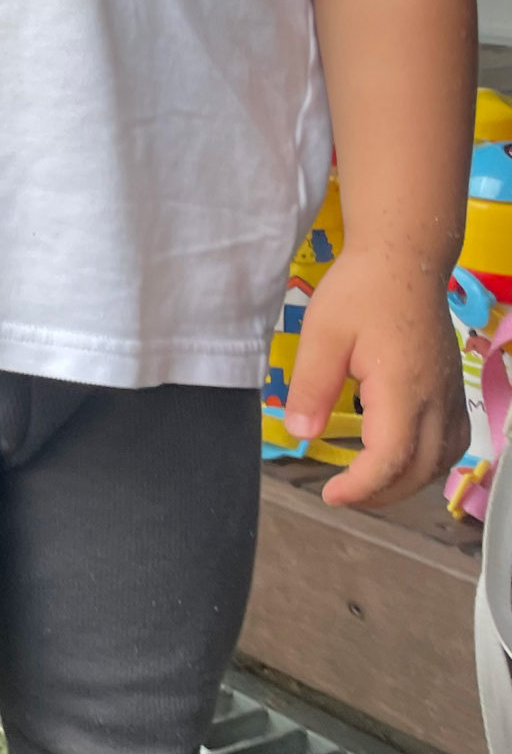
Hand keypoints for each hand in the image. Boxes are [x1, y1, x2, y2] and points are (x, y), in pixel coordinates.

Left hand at [285, 251, 467, 509]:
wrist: (404, 259)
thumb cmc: (361, 291)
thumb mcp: (323, 334)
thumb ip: (312, 386)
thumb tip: (300, 433)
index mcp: (403, 390)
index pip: (389, 459)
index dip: (361, 486)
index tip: (329, 494)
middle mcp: (436, 400)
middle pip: (419, 470)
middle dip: (380, 493)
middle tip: (341, 494)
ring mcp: (450, 395)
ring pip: (440, 460)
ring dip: (405, 481)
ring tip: (366, 482)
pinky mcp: (452, 388)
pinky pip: (451, 441)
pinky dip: (428, 461)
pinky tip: (401, 456)